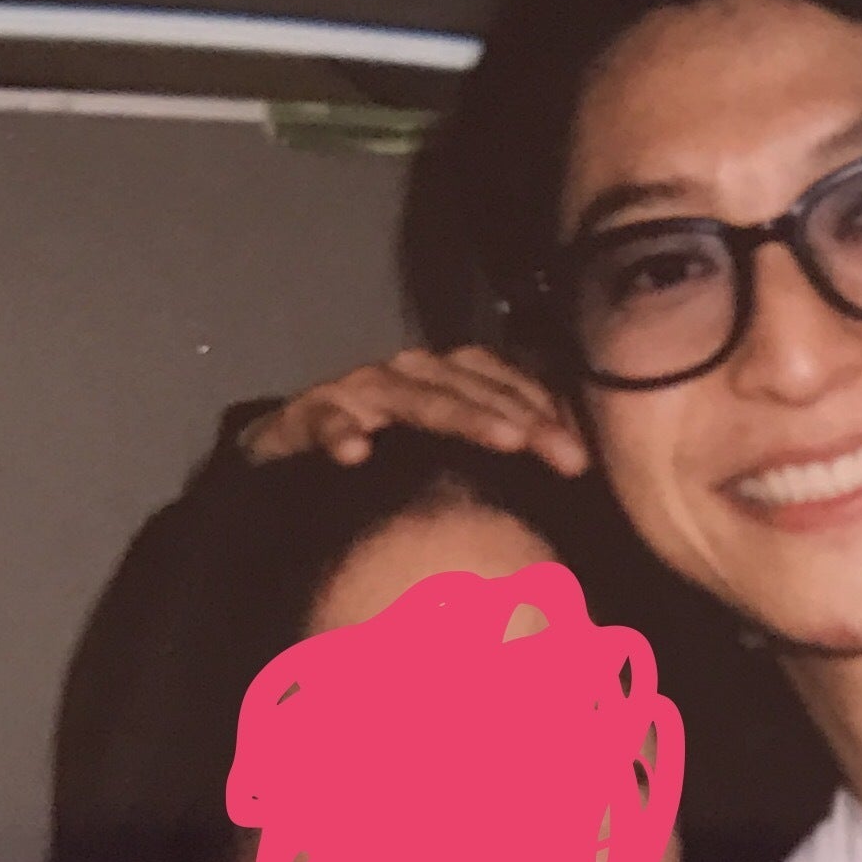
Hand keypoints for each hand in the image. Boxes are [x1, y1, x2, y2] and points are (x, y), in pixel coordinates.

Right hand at [241, 345, 590, 475]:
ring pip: (413, 395)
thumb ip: (492, 467)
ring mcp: (355, 392)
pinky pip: (323, 419)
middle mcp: (405, 377)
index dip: (544, 413)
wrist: (279, 463)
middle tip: (563, 455)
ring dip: (460, 415)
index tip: (583, 459)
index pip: (503, 384)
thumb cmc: (375, 469)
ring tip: (505, 441)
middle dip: (522, 419)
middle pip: (470, 389)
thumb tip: (560, 484)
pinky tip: (358, 454)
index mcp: (443, 383)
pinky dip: (339, 432)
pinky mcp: (302, 415)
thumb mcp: (439, 466)